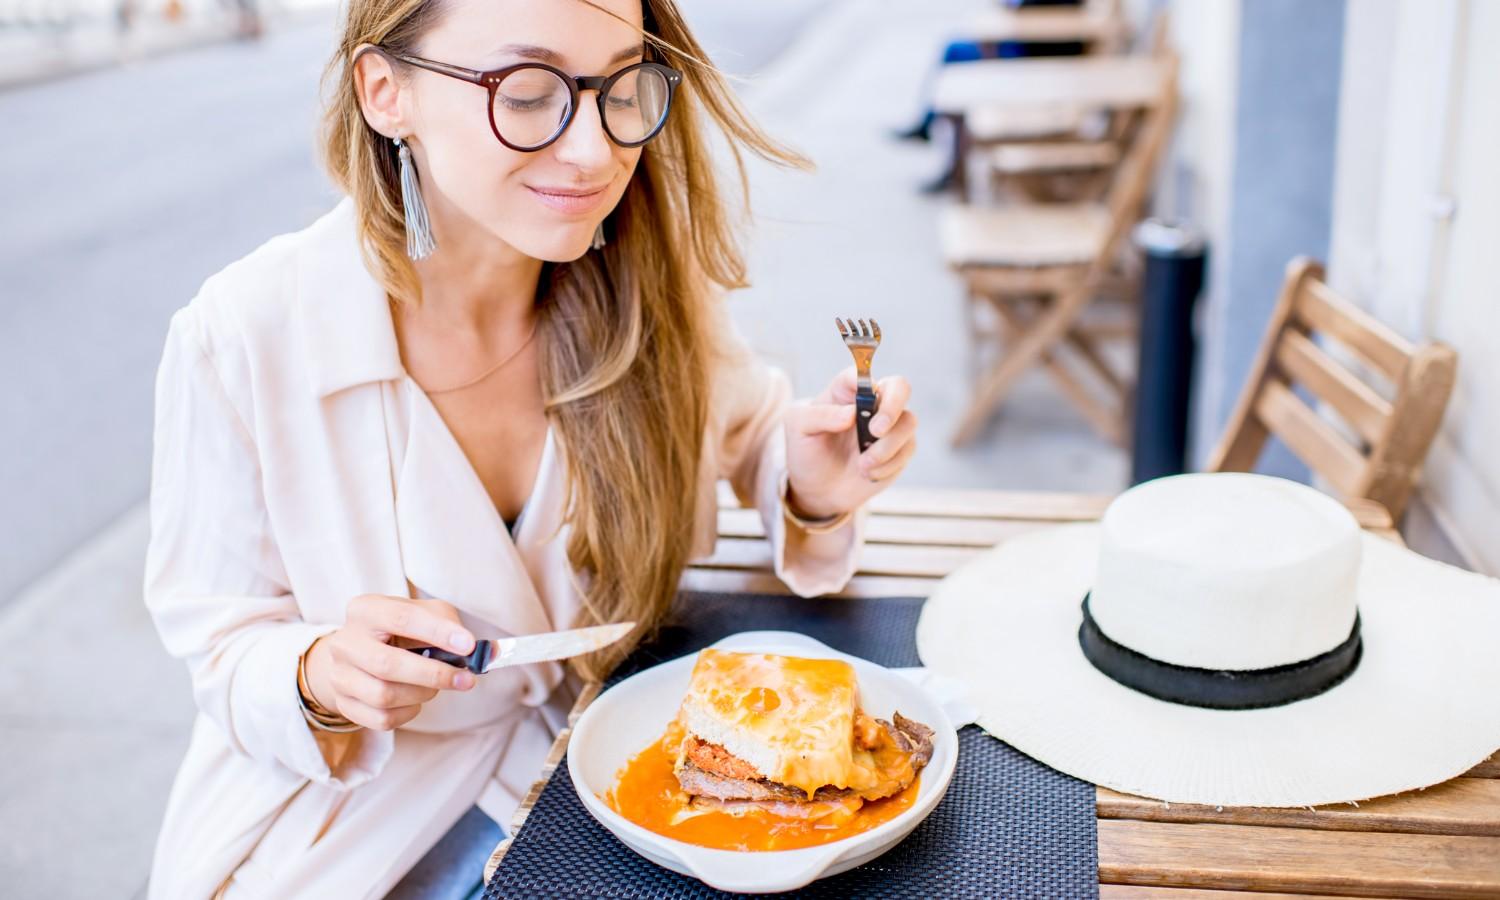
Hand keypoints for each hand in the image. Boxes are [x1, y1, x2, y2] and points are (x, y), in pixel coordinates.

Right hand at [303, 594, 477, 730]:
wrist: (360, 652)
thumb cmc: (400, 631)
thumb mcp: (424, 615)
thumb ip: (453, 628)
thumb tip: (488, 654)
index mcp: (366, 610)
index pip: (402, 618)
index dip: (437, 632)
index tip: (468, 646)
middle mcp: (345, 642)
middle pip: (388, 664)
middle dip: (433, 674)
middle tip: (465, 679)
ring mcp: (339, 675)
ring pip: (384, 696)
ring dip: (421, 694)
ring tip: (435, 685)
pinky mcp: (344, 703)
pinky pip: (381, 719)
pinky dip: (408, 712)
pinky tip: (415, 699)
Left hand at [783, 366, 916, 519]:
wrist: (818, 488)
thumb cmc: (807, 450)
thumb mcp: (799, 428)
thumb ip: (819, 415)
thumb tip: (850, 414)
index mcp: (846, 390)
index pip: (860, 373)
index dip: (863, 380)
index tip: (860, 394)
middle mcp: (873, 402)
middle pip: (900, 387)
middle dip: (892, 406)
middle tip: (875, 430)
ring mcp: (890, 425)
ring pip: (908, 421)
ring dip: (886, 446)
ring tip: (862, 465)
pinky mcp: (900, 448)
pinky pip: (906, 450)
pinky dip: (887, 465)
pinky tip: (867, 473)